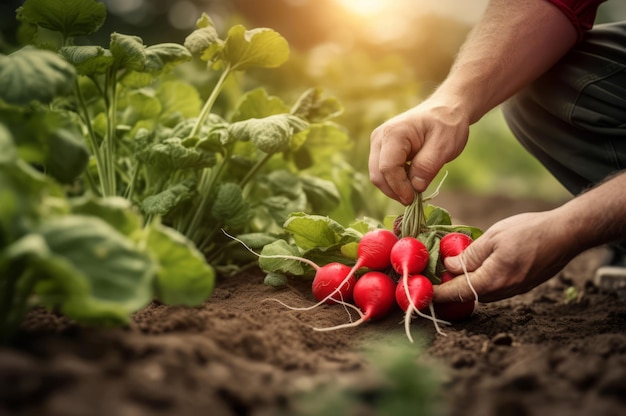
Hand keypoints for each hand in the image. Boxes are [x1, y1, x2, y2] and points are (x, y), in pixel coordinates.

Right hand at [369, 98, 470, 204]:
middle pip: (377, 175)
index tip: (414, 199)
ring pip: (378, 176)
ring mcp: (378, 144)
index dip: (399, 188)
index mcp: (393, 133)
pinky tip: (411, 179)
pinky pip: (382, 173)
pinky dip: (395, 182)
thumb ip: (428, 165)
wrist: (446, 110)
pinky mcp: (381, 150)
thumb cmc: (447, 124)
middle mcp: (379, 138)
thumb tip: (415, 187)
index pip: (388, 168)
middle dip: (395, 191)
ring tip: (415, 188)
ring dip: (395, 188)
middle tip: (415, 199)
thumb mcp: (445, 145)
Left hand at [433, 211, 576, 302]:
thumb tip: (448, 265)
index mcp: (491, 280)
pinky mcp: (521, 286)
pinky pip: (493, 288)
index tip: (420, 292)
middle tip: (431, 276)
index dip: (436, 293)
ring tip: (449, 270)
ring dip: (464, 285)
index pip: (456, 292)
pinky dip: (479, 281)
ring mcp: (513, 290)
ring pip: (480, 292)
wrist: (566, 234)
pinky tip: (475, 267)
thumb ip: (469, 255)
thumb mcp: (493, 237)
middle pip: (467, 295)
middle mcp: (502, 291)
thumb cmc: (529, 231)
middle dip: (448, 289)